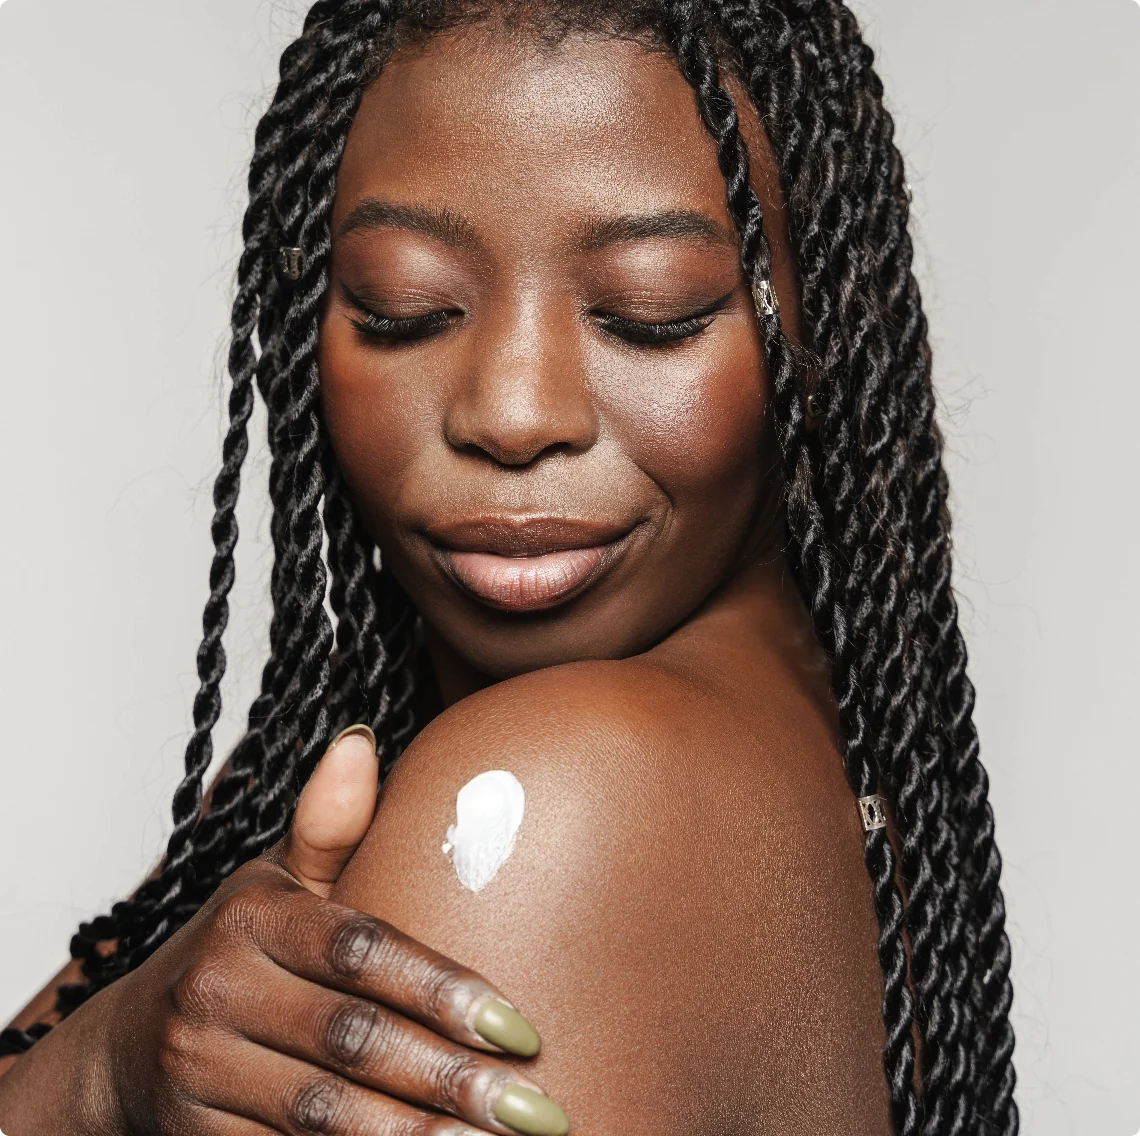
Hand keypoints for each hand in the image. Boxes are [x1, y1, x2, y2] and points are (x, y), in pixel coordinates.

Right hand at [0, 728, 566, 1135]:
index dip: (443, 989)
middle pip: (351, 1039)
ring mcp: (196, 1069)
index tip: (521, 1027)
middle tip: (535, 1110)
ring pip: (322, 1114)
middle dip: (448, 1079)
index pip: (362, 951)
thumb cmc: (237, 952)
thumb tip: (360, 741)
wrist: (126, 1047)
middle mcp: (216, 988)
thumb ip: (327, 827)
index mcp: (253, 915)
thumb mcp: (276, 885)